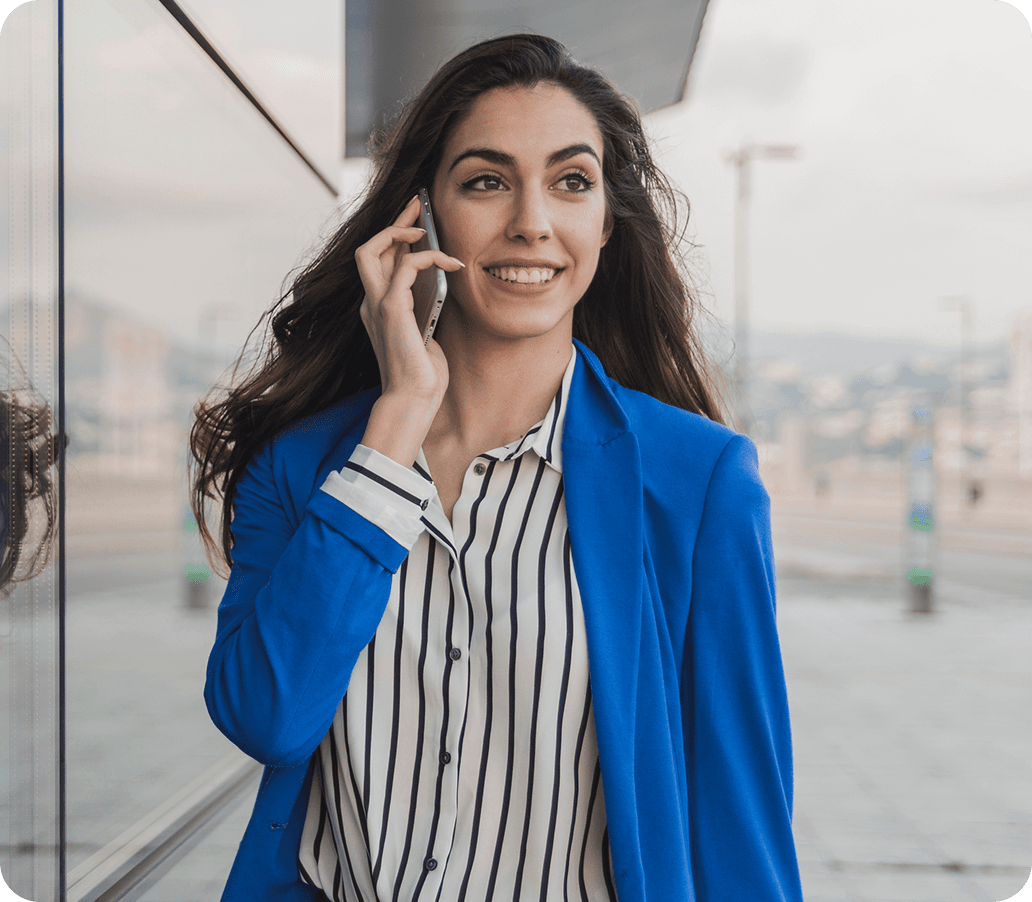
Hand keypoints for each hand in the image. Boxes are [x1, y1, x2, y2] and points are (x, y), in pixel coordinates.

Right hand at [355, 195, 463, 464]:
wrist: (412, 400)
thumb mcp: (426, 332)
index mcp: (378, 309)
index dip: (394, 239)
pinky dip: (429, 258)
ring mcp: (377, 305)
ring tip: (428, 225)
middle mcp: (371, 303)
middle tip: (418, 205)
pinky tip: (452, 263)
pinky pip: (405, 268)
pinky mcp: (391, 310)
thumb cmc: (422, 375)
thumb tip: (444, 281)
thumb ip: (426, 307)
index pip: (378, 263)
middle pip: (369, 248)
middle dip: (393, 222)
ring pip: (373, 249)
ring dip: (403, 231)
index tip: (417, 223)